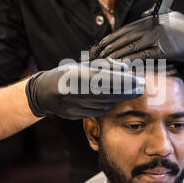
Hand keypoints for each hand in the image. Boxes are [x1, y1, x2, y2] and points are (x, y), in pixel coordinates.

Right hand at [25, 60, 144, 119]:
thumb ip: (102, 67)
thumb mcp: (81, 66)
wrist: (42, 93)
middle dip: (126, 91)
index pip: (105, 79)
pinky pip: (97, 111)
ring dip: (119, 98)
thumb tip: (125, 69)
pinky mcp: (75, 115)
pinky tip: (114, 100)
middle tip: (141, 87)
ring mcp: (73, 106)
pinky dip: (108, 105)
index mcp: (74, 76)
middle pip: (107, 93)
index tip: (138, 79)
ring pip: (104, 103)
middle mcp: (73, 92)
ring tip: (131, 92)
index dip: (123, 80)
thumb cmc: (66, 74)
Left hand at [96, 11, 183, 62]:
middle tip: (96, 58)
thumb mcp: (170, 16)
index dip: (111, 39)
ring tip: (104, 65)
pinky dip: (131, 63)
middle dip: (108, 49)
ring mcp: (157, 37)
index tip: (100, 47)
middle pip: (124, 39)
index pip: (125, 30)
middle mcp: (151, 26)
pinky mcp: (165, 50)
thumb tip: (144, 15)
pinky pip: (143, 57)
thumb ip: (155, 16)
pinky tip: (121, 68)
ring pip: (131, 48)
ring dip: (116, 57)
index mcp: (150, 19)